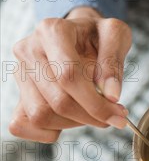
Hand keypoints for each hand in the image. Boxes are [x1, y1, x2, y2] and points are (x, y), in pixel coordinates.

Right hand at [10, 7, 131, 142]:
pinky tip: (72, 117)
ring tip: (93, 111)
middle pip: (57, 100)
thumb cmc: (97, 35)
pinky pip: (23, 125)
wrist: (81, 34)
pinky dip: (51, 130)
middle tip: (113, 116)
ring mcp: (20, 73)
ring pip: (41, 115)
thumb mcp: (116, 35)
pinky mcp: (17, 93)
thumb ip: (113, 62)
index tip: (119, 114)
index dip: (95, 102)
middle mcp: (29, 50)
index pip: (68, 75)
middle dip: (90, 115)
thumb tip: (111, 96)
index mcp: (52, 31)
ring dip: (74, 123)